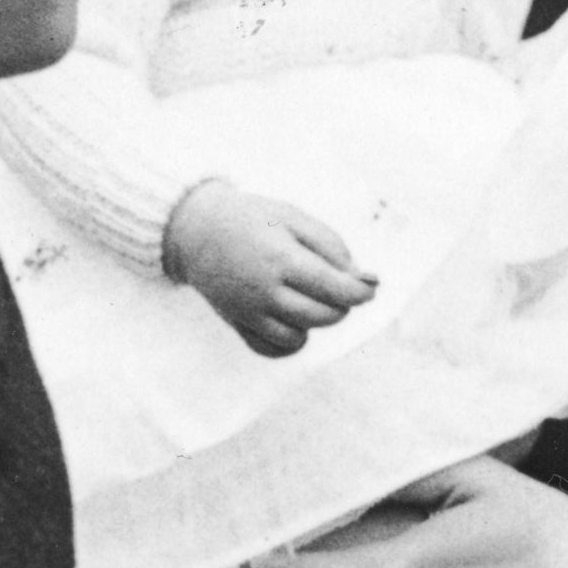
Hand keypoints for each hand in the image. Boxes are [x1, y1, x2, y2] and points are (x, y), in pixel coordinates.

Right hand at [162, 181, 374, 357]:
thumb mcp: (294, 217)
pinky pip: (273, 350)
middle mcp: (264, 292)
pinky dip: (290, 341)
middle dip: (341, 304)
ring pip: (300, 337)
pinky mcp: (238, 324)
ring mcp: (249, 312)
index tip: (370, 285)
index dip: (361, 291)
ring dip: (315, 321)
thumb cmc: (253, 219)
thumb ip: (331, 246)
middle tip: (335, 284)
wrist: (197, 230)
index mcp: (282, 259)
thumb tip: (361, 279)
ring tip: (308, 296)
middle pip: (323, 316)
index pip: (336, 290)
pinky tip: (293, 320)